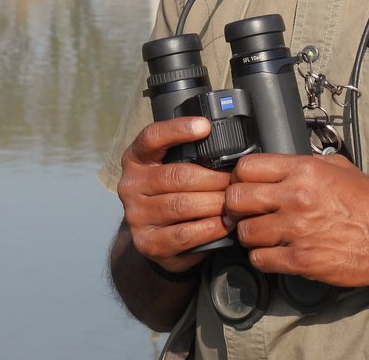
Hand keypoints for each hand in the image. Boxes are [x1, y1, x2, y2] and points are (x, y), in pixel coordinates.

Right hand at [117, 117, 233, 272]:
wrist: (154, 237)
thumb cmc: (172, 193)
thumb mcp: (171, 167)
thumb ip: (188, 153)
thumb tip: (226, 142)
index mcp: (136, 159)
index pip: (152, 137)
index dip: (178, 129)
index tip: (205, 126)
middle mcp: (130, 185)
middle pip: (177, 175)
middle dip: (214, 177)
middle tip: (238, 180)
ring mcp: (136, 216)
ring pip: (182, 205)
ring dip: (215, 203)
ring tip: (235, 202)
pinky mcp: (147, 243)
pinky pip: (183, 234)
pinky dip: (209, 228)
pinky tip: (225, 224)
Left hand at [225, 153, 368, 287]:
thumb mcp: (339, 167)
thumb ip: (305, 163)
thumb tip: (280, 164)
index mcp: (304, 170)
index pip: (247, 167)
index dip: (239, 176)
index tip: (242, 184)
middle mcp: (296, 198)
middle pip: (237, 199)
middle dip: (235, 205)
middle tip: (243, 211)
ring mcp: (296, 231)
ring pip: (245, 232)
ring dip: (248, 234)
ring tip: (260, 233)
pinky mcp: (301, 260)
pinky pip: (260, 259)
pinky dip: (261, 257)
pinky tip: (272, 252)